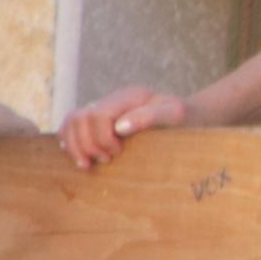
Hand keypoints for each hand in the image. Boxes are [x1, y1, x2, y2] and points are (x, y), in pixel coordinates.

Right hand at [60, 87, 185, 169]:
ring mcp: (103, 108)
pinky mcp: (98, 121)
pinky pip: (71, 127)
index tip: (117, 154)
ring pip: (70, 121)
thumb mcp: (175, 115)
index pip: (97, 115)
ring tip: (89, 163)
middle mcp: (112, 99)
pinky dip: (69, 142)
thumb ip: (149, 117)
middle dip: (87, 144)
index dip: (101, 138)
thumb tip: (119, 128)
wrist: (190, 117)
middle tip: (106, 160)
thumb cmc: (185, 119)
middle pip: (79, 118)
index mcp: (129, 96)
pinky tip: (80, 155)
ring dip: (74, 145)